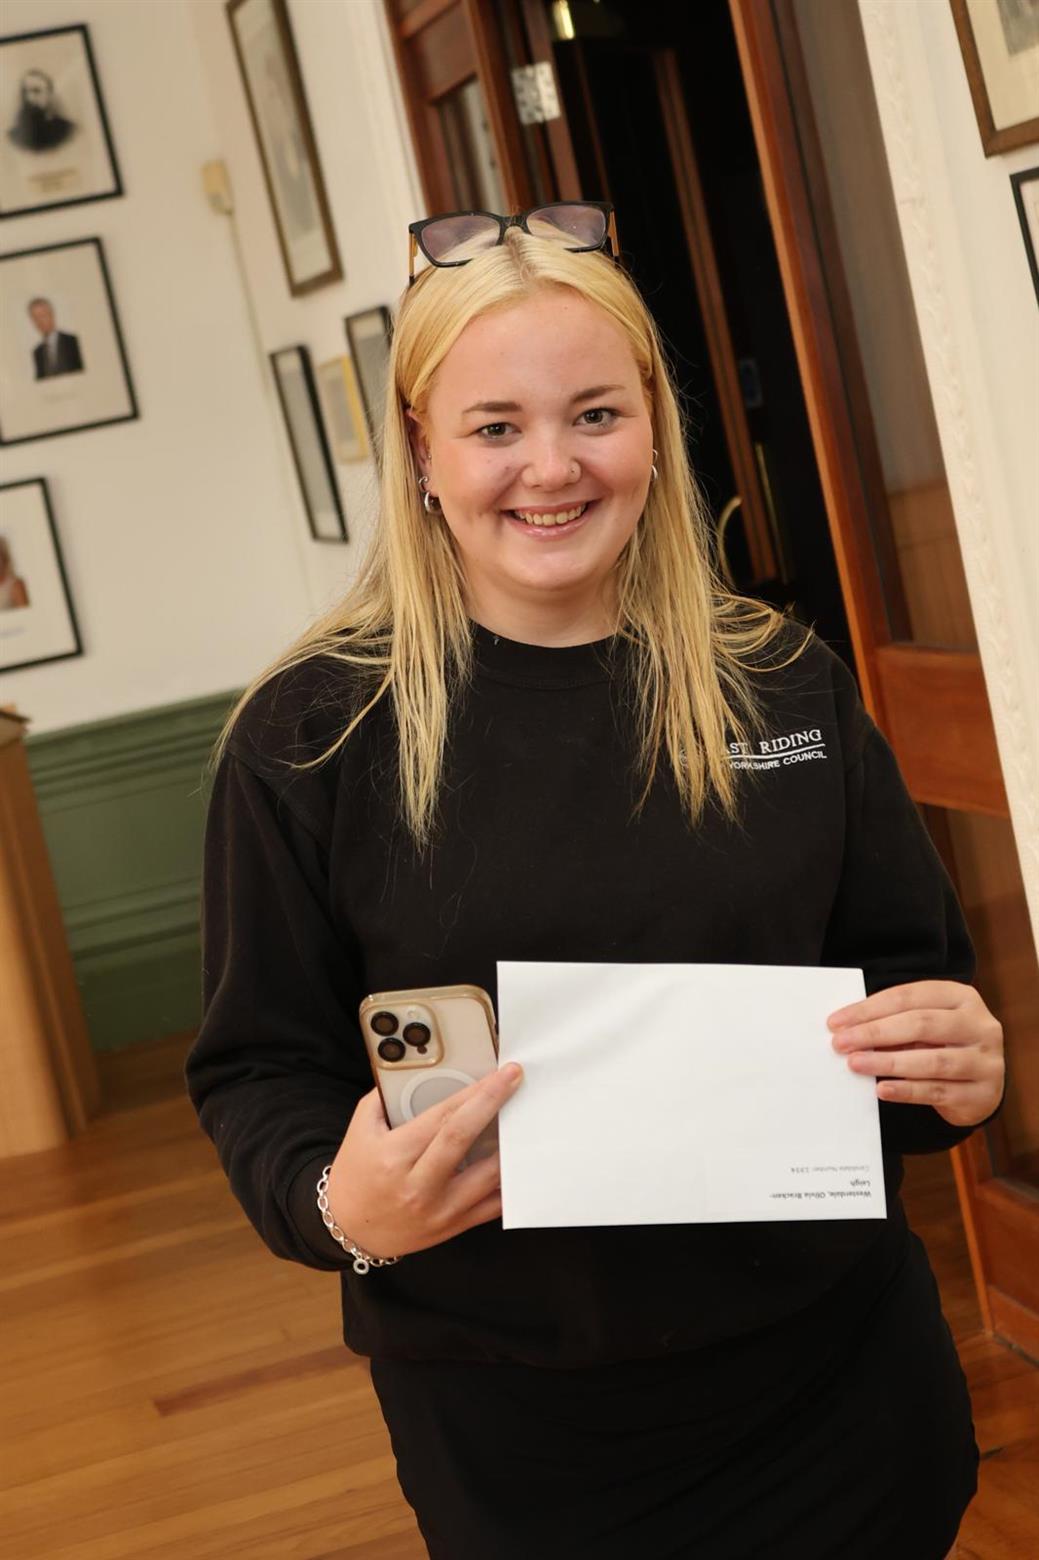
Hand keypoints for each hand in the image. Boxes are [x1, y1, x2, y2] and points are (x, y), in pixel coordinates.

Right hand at [323, 1063, 523, 1260]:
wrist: (349, 1228)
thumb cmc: (356, 1175)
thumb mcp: (360, 1130)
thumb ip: (385, 1097)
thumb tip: (418, 1071)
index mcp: (394, 1156)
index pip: (442, 1116)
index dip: (475, 1091)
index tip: (499, 1074)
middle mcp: (418, 1185)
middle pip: (464, 1138)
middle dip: (494, 1103)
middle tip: (514, 1081)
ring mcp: (438, 1210)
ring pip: (486, 1176)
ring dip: (509, 1146)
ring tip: (522, 1122)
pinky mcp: (451, 1227)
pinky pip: (491, 1207)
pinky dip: (508, 1185)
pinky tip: (517, 1164)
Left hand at [828, 981, 1003, 1126]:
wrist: (981, 1086)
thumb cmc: (943, 1046)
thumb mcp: (926, 1026)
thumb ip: (895, 1022)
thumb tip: (846, 1029)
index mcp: (962, 997)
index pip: (909, 997)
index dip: (869, 1008)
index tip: (836, 1022)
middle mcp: (979, 1026)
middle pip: (921, 1024)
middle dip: (875, 1033)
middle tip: (841, 1043)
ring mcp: (985, 1061)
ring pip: (932, 1061)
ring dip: (887, 1062)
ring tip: (855, 1064)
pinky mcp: (982, 1094)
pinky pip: (938, 1091)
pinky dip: (906, 1090)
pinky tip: (882, 1089)